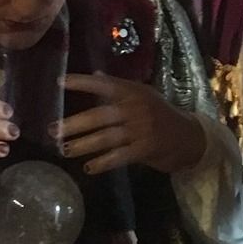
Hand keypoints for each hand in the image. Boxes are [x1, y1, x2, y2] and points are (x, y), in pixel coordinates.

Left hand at [57, 73, 205, 174]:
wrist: (189, 137)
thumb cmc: (162, 114)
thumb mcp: (144, 95)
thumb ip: (120, 88)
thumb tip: (97, 75)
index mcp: (134, 91)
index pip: (104, 84)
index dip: (82, 82)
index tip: (60, 82)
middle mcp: (136, 108)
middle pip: (99, 115)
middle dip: (74, 123)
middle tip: (53, 130)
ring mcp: (141, 129)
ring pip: (105, 137)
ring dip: (83, 145)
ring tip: (65, 150)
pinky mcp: (145, 149)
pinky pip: (118, 157)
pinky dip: (102, 163)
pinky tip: (88, 168)